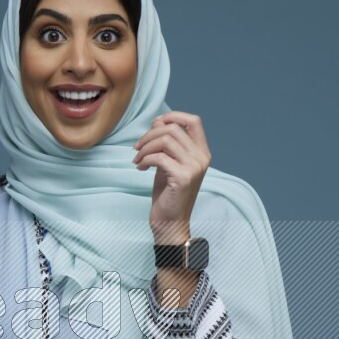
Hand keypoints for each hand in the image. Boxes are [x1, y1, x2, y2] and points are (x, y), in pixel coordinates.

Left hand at [132, 111, 211, 240]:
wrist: (170, 223)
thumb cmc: (168, 194)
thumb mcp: (168, 163)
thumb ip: (166, 143)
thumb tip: (158, 121)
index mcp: (202, 152)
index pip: (193, 120)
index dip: (173, 116)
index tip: (154, 125)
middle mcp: (202, 158)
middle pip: (173, 129)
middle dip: (149, 135)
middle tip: (137, 148)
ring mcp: (194, 167)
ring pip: (165, 139)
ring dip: (145, 147)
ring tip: (137, 159)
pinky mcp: (183, 177)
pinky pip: (159, 157)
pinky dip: (145, 159)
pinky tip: (140, 167)